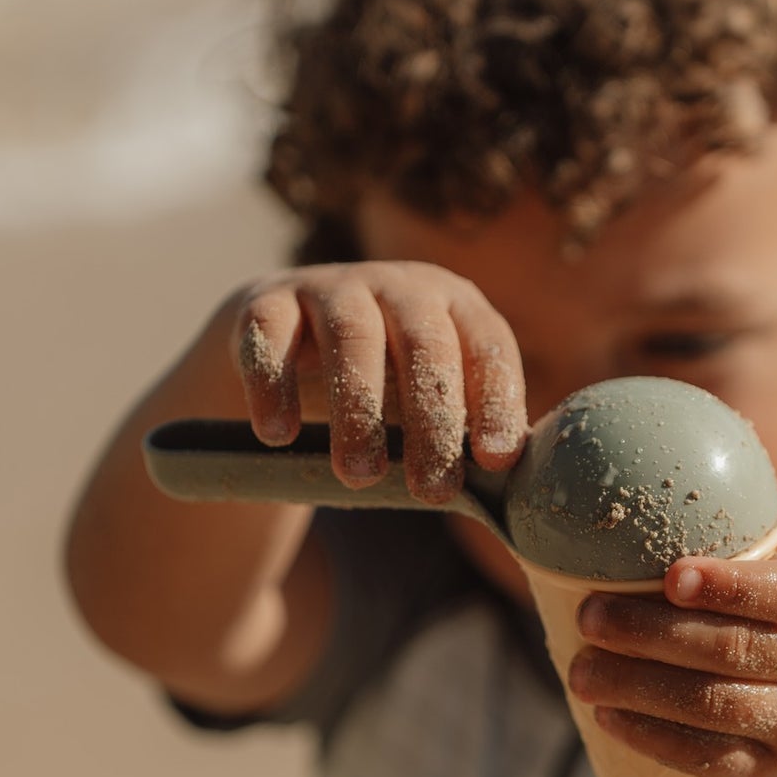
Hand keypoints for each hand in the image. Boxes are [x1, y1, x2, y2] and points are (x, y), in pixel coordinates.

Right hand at [228, 261, 527, 500]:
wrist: (283, 340)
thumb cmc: (381, 382)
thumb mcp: (427, 397)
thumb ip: (465, 430)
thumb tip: (508, 489)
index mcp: (455, 306)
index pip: (488, 348)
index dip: (497, 402)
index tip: (497, 460)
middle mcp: (399, 286)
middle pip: (424, 344)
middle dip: (431, 419)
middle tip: (430, 490)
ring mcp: (331, 287)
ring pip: (351, 337)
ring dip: (356, 409)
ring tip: (358, 476)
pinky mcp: (268, 301)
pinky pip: (270, 336)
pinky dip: (274, 385)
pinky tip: (279, 436)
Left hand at [566, 512, 776, 776]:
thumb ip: (749, 522)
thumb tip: (668, 451)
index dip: (731, 586)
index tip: (671, 575)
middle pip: (737, 652)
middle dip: (654, 637)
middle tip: (589, 619)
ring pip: (719, 709)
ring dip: (641, 691)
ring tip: (581, 673)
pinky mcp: (774, 771)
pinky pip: (711, 760)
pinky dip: (654, 739)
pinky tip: (608, 716)